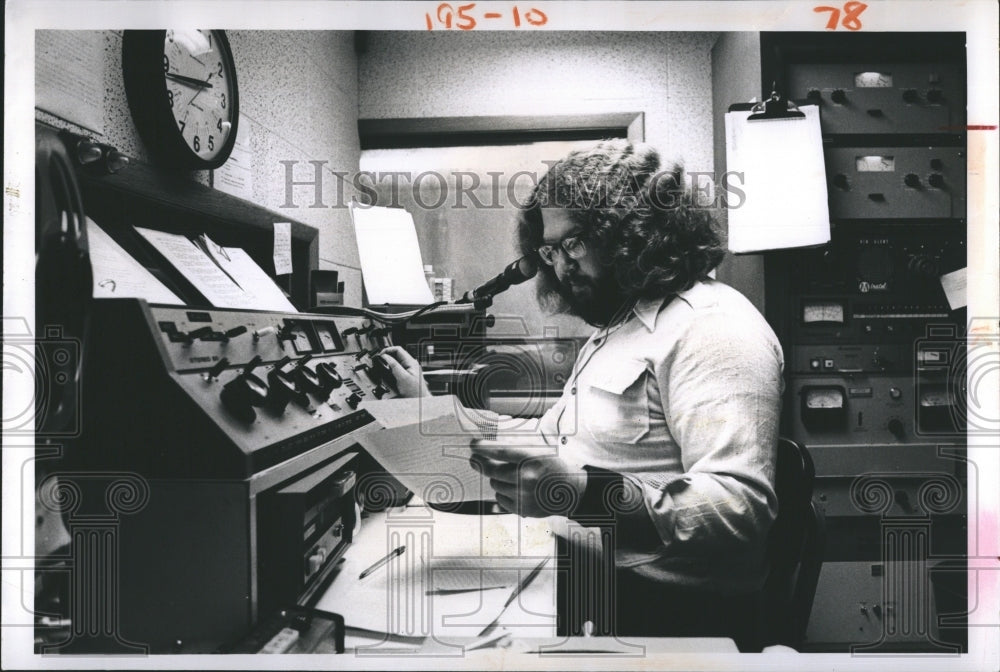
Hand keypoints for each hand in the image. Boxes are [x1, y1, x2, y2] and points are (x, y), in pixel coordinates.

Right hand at [378, 346, 429, 397]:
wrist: (419, 401)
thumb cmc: (415, 392)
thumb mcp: (402, 377)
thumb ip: (394, 366)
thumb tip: (385, 357)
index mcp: (411, 362)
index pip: (398, 349)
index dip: (388, 350)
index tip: (380, 354)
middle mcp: (410, 364)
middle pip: (396, 355)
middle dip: (387, 356)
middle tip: (379, 359)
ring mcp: (409, 369)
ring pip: (396, 361)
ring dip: (388, 362)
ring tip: (382, 364)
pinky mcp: (406, 375)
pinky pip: (397, 368)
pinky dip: (391, 368)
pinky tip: (387, 371)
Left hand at [469, 439, 585, 517]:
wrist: (570, 491)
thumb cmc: (552, 466)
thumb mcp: (538, 450)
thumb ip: (515, 447)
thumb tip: (489, 446)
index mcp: (532, 459)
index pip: (501, 452)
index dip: (484, 448)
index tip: (473, 445)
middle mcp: (526, 478)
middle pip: (492, 470)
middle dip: (480, 463)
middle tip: (474, 459)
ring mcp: (523, 496)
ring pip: (494, 484)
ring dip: (496, 478)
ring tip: (510, 475)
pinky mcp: (521, 509)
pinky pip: (499, 498)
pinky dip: (502, 492)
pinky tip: (514, 488)